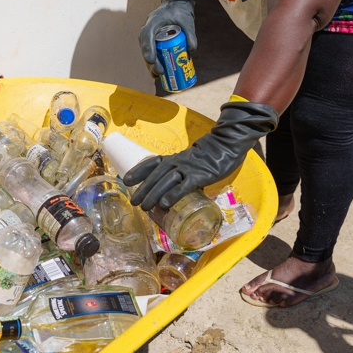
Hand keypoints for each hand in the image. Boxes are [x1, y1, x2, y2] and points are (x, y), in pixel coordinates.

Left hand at [124, 100, 277, 209]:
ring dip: (154, 193)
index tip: (126, 180)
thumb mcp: (189, 162)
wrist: (226, 145)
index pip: (152, 163)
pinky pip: (185, 185)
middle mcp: (177, 162)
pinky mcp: (200, 175)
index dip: (138, 171)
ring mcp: (188, 168)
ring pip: (166, 181)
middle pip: (155, 175)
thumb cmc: (207, 157)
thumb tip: (172, 193)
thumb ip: (181, 175)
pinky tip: (165, 203)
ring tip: (145, 207)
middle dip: (143, 188)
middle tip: (133, 201)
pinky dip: (174, 194)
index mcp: (173, 159)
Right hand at [139, 0, 200, 75]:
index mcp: (153, 22)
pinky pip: (151, 52)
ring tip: (158, 76)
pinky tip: (159, 73)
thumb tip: (191, 50)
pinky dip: (155, 62)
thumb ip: (191, 34)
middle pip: (146, 47)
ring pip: (147, 51)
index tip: (152, 61)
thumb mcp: (188, 21)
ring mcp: (149, 35)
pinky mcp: (153, 40)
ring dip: (151, 64)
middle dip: (151, 62)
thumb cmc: (180, 11)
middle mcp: (148, 29)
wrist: (176, 4)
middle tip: (159, 72)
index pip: (147, 36)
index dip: (148, 49)